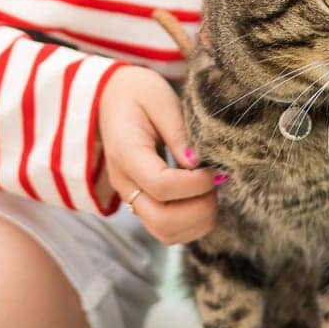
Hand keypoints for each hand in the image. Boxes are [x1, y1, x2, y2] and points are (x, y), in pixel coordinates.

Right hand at [97, 65, 219, 244]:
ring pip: (165, 233)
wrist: (111, 99)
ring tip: (212, 191)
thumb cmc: (139, 94)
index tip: (215, 169)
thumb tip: (198, 164)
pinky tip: (202, 199)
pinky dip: (190, 225)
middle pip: (162, 220)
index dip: (195, 184)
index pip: (161, 185)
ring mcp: (130, 197)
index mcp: (125, 152)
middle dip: (200, 209)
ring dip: (197, 221)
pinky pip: (165, 231)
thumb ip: (178, 132)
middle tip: (217, 182)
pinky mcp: (140, 204)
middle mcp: (124, 183)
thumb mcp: (160, 100)